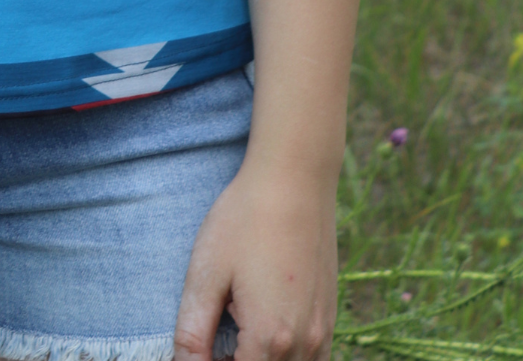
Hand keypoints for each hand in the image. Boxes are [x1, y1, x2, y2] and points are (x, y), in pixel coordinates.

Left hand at [173, 163, 337, 360]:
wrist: (296, 179)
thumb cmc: (245, 219)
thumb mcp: (207, 273)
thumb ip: (193, 333)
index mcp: (269, 339)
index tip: (199, 351)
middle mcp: (303, 345)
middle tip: (213, 345)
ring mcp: (321, 333)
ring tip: (236, 341)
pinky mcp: (329, 317)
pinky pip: (313, 360)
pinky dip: (289, 359)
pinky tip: (264, 335)